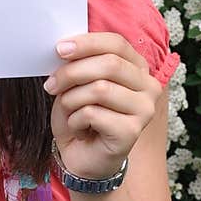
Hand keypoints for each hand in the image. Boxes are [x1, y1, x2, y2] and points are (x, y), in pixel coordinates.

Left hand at [43, 33, 161, 181]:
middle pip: (109, 64)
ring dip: (72, 100)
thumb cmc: (82, 117)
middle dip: (72, 72)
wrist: (83, 158)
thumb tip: (65, 48)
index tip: (59, 49)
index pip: (116, 43)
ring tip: (69, 112)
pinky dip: (75, 120)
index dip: (86, 43)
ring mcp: (145, 109)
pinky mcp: (133, 131)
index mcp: (137, 67)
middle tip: (51, 85)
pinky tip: (80, 130)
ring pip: (100, 89)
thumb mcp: (77, 84)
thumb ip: (78, 64)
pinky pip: (93, 114)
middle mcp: (148, 86)